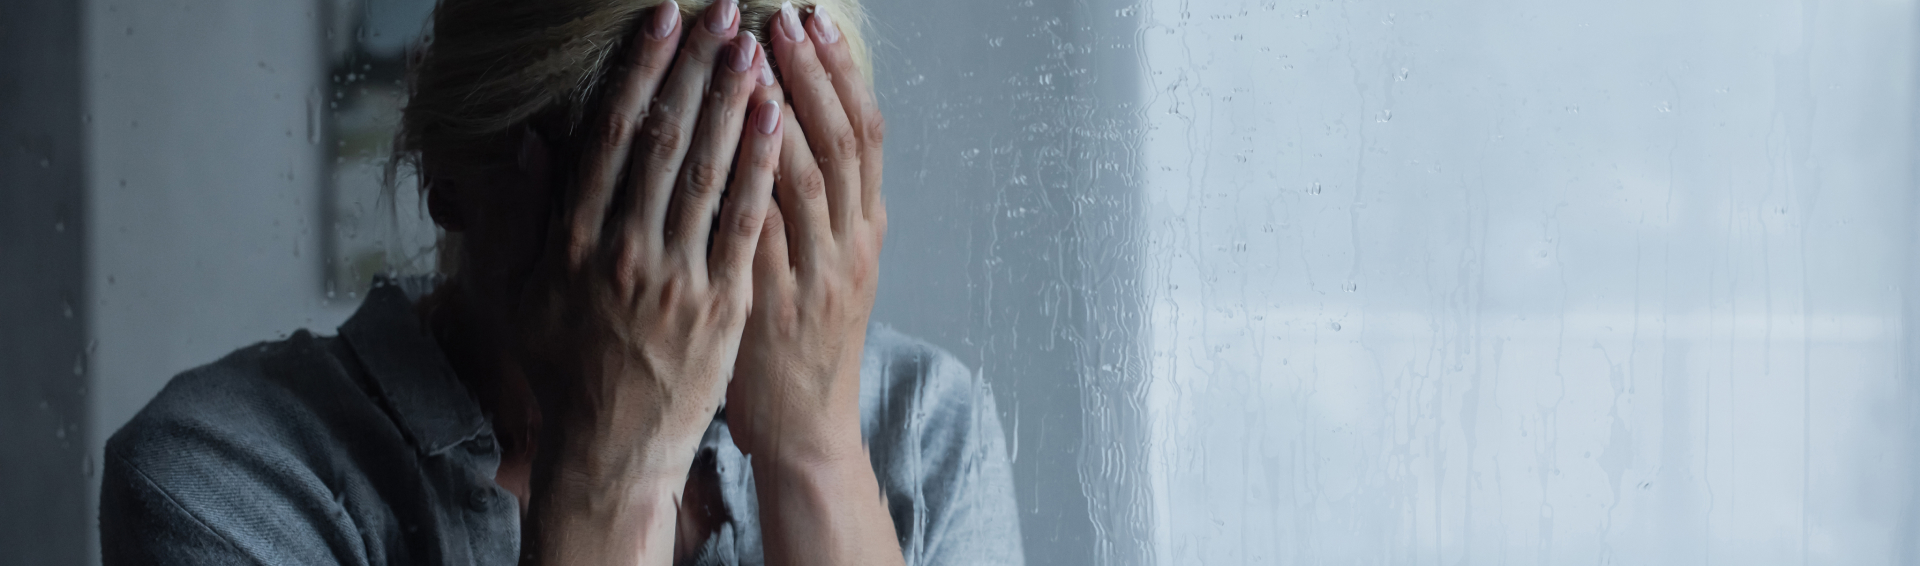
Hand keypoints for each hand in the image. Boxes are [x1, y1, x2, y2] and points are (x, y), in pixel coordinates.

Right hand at [510, 1, 783, 561]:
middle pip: (666, 140)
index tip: (660, 19)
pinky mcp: (722, 304)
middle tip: (721, 10)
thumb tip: (531, 140)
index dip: (640, 71)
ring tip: (755, 45)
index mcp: (573, 240)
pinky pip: (746, 222)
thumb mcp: (517, 292)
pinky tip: (778, 120)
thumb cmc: (562, 365)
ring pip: (710, 172)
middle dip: (695, 67)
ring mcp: (678, 277)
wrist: (610, 448)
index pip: (611, 136)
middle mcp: (625, 251)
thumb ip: (520, 214)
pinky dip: (762, 166)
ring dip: (734, 102)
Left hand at [726, 0, 885, 468]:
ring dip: (784, 111)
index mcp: (865, 228)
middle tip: (785, 14)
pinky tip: (726, 139)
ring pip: (811, 177)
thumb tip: (788, 127)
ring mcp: (817, 274)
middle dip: (813, 72)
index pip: (865, 133)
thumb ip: (815, 204)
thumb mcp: (827, 265)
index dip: (840, 72)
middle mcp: (851, 243)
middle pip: (844, 141)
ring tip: (754, 53)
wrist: (806, 427)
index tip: (814, 19)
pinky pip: (764, 231)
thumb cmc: (801, 340)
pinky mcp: (776, 304)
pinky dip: (749, 182)